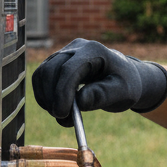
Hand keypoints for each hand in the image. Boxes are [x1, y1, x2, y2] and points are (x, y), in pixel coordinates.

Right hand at [31, 39, 166, 125]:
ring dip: (46, 97)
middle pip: (51, 69)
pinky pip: (41, 77)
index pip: (69, 69)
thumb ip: (103, 95)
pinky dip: (44, 95)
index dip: (62, 92)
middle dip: (52, 97)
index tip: (62, 114)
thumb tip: (80, 101)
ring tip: (63, 116)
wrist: (123, 77)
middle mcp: (76, 47)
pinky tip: (57, 108)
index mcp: (94, 50)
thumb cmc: (125, 84)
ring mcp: (64, 53)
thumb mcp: (123, 92)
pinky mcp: (56, 62)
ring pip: (42, 73)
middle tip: (62, 119)